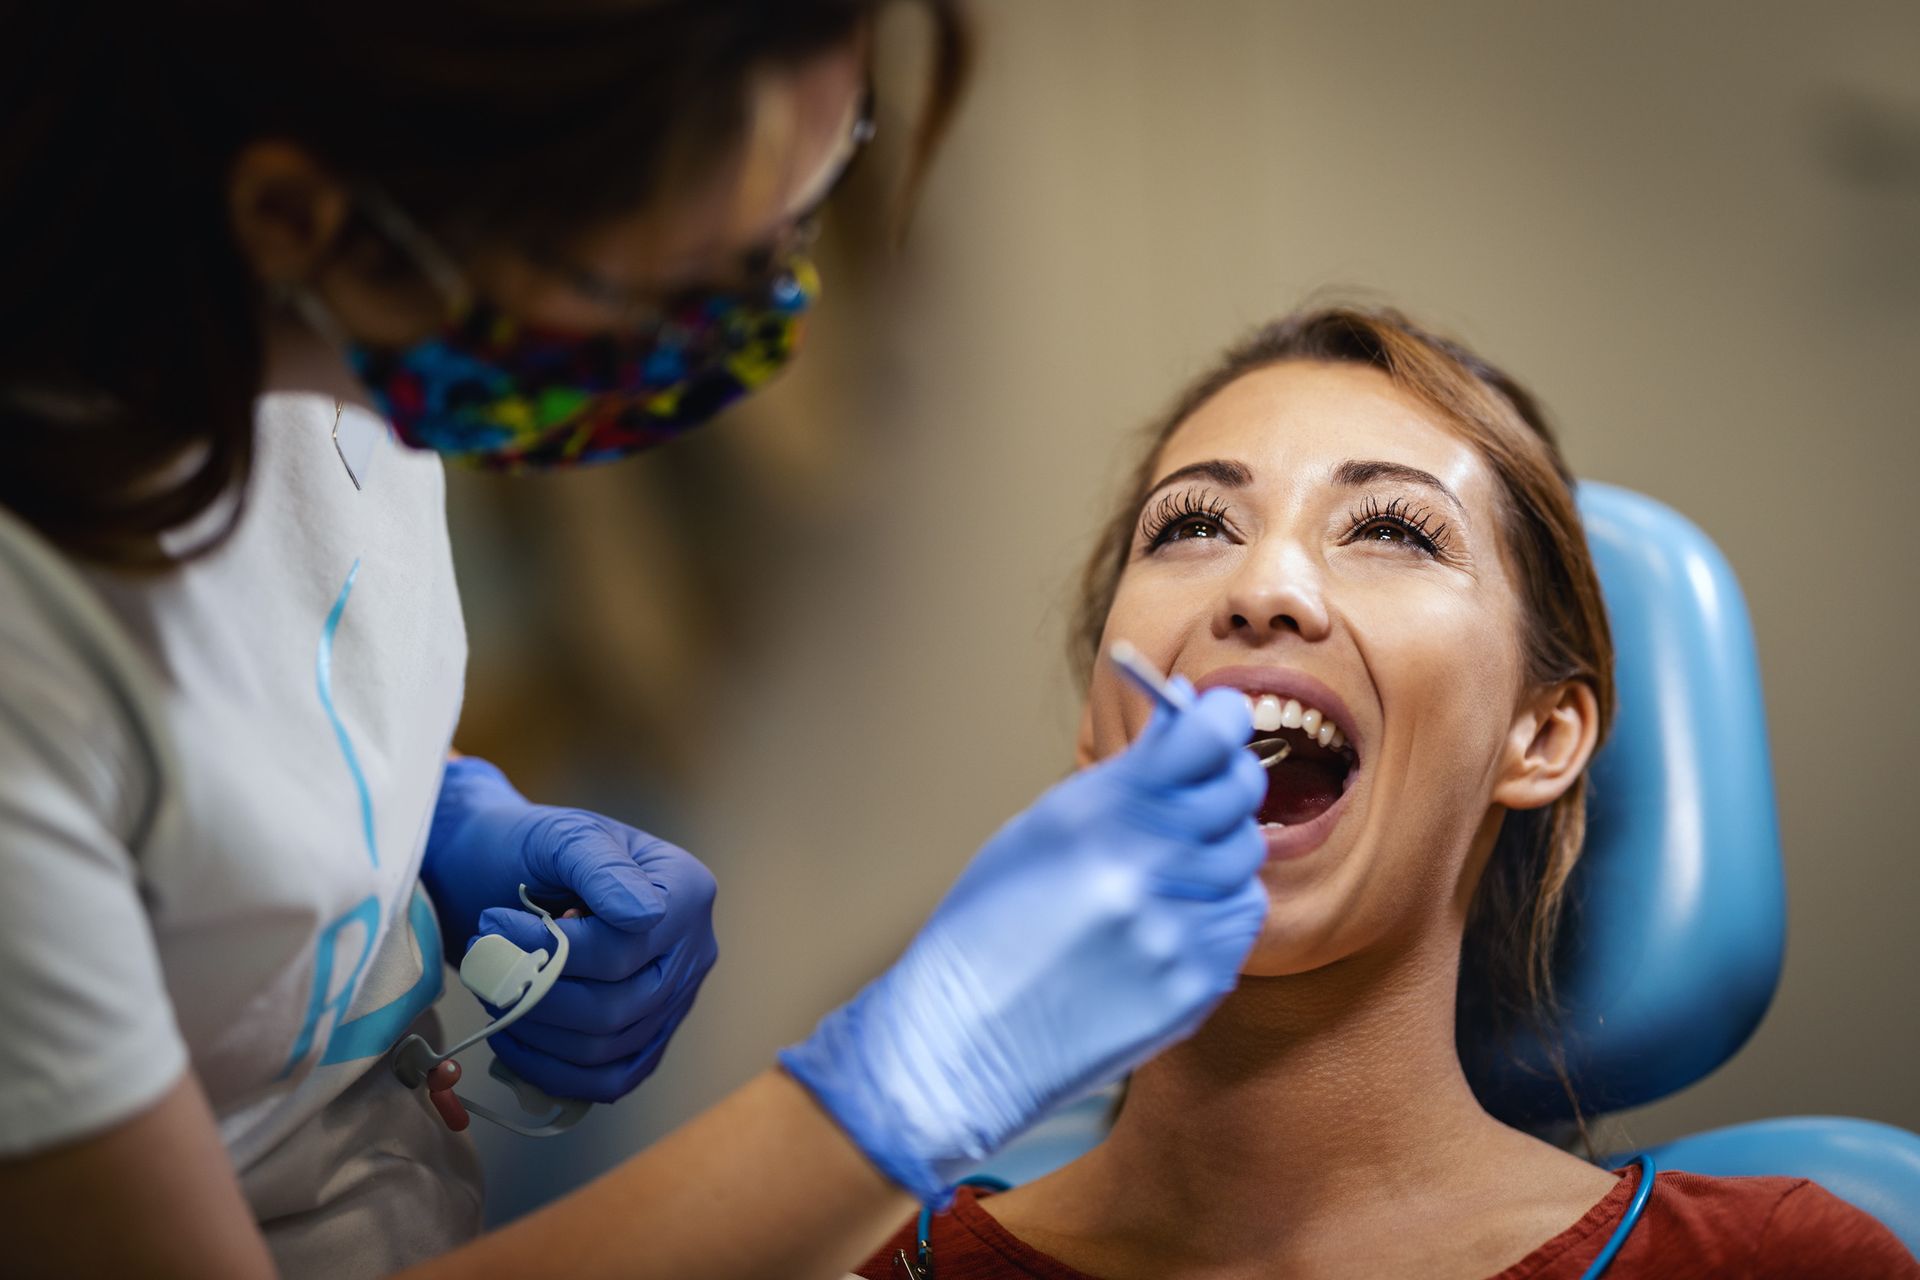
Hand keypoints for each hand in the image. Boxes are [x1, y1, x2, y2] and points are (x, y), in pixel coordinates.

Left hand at [421, 756, 718, 1102]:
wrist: (499, 870)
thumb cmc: (531, 848)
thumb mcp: (562, 836)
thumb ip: (600, 868)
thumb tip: (644, 917)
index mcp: (686, 892)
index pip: (624, 951)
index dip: (552, 951)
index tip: (491, 923)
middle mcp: (693, 950)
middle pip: (619, 1007)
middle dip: (537, 995)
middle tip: (484, 962)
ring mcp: (673, 1000)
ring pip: (607, 1047)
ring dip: (534, 1028)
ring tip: (494, 988)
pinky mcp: (644, 1037)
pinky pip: (611, 1079)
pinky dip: (553, 1070)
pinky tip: (511, 1036)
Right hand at [779, 683, 1267, 1201]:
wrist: (967, 1038)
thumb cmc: (990, 927)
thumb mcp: (1040, 829)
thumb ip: (1121, 782)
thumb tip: (1187, 730)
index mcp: (1098, 816)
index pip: (1205, 738)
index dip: (1222, 720)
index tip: (1221, 720)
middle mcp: (1145, 868)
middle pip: (1238, 794)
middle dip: (1222, 785)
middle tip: (1194, 798)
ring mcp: (1177, 930)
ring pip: (1244, 859)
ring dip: (1214, 856)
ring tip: (1159, 879)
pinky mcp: (1196, 983)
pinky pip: (1240, 920)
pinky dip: (1215, 912)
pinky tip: (1167, 924)